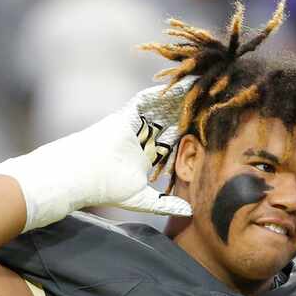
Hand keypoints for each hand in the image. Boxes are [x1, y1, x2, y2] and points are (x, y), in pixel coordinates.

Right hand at [0, 77, 194, 231]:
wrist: (80, 176)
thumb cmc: (104, 187)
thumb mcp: (141, 199)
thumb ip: (164, 203)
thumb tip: (189, 211)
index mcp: (145, 153)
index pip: (173, 140)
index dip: (192, 133)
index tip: (213, 128)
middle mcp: (142, 135)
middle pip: (171, 119)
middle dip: (191, 111)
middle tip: (216, 101)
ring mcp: (135, 123)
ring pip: (163, 107)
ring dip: (182, 97)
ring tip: (206, 87)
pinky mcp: (127, 115)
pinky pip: (148, 99)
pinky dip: (165, 91)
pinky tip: (184, 83)